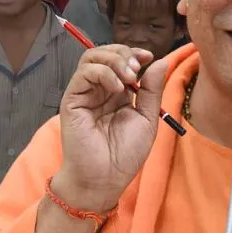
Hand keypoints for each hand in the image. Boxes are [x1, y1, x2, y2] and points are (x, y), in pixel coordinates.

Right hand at [54, 45, 167, 212]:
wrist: (104, 179)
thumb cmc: (124, 155)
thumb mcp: (146, 118)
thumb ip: (151, 90)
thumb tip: (159, 61)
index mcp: (117, 93)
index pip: (120, 60)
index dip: (133, 53)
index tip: (148, 57)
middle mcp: (99, 89)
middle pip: (105, 53)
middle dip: (124, 54)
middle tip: (136, 68)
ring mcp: (84, 93)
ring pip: (92, 58)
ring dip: (114, 60)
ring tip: (128, 76)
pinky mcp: (72, 99)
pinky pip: (84, 73)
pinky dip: (103, 73)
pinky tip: (117, 88)